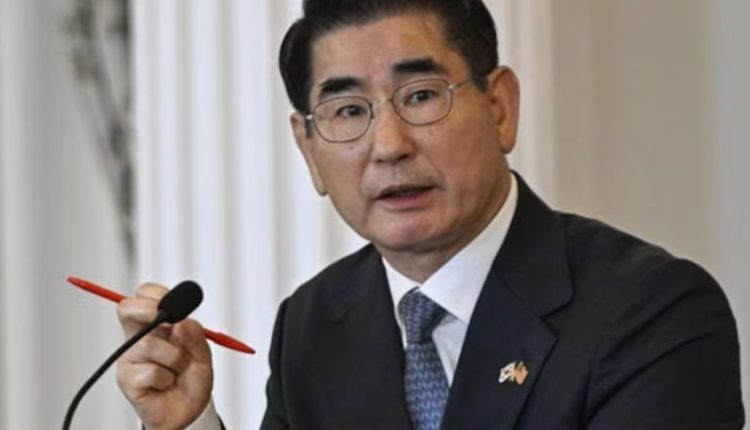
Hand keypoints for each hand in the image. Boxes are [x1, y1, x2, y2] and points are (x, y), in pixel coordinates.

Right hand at [116, 283, 213, 429]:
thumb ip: (196, 336)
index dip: (156, 293)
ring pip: (149, 345)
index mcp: (156, 325)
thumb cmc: (191, 379)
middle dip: (149, 310)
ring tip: (178, 370)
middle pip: (126, 309)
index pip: (144, 296)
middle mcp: (139, 338)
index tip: (175, 304)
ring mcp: (130, 358)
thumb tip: (182, 322)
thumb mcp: (203, 354)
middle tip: (169, 323)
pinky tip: (166, 384)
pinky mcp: (127, 380)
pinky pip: (150, 371)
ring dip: (174, 358)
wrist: (188, 411)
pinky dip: (167, 378)